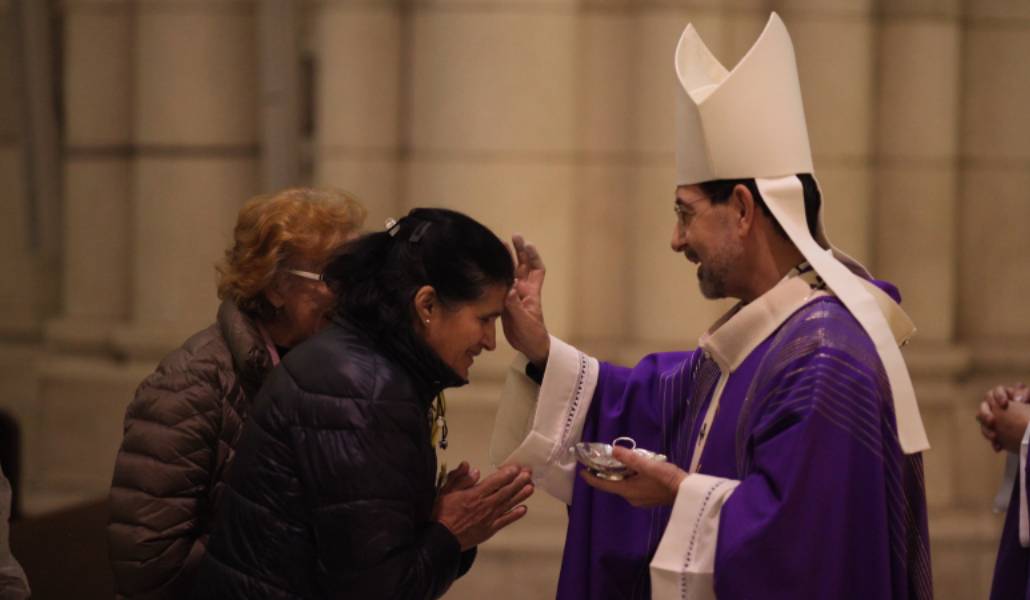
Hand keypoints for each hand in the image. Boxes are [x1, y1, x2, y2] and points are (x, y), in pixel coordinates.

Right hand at [435, 464, 533, 550]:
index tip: (516, 467)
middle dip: (519, 481)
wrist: (442, 539)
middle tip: (529, 474)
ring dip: (520, 495)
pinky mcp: (490, 529)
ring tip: (531, 487)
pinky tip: (523, 509)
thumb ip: (459, 478)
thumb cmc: (442, 514)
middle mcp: (485, 505)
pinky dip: (515, 515)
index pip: (495, 481)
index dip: (507, 474)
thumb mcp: (445, 491)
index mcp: (475, 494)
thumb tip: (472, 468)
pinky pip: (505, 521)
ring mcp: (489, 518)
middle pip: (506, 491)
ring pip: (508, 504)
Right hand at [502, 235, 549, 365]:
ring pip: (512, 272)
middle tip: (514, 236)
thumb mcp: (524, 320)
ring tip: (501, 245)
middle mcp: (524, 290)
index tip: (528, 245)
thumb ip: (515, 305)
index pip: (537, 270)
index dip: (533, 257)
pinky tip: (491, 267)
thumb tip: (510, 287)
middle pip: (523, 266)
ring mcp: (515, 295)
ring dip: (508, 259)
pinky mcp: (506, 302)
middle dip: (520, 251)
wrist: (529, 346)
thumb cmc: (532, 334)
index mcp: (532, 292)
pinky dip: (499, 274)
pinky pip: (503, 284)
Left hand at [579, 446, 686, 507]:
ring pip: (623, 486)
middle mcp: (631, 498)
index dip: (591, 478)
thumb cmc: (667, 479)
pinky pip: (633, 487)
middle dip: (605, 475)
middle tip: (600, 462)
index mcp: (627, 491)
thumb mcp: (648, 465)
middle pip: (613, 485)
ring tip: (617, 462)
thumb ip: (630, 458)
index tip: (582, 471)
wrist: (687, 494)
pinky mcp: (649, 498)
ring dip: (618, 476)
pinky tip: (635, 470)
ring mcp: (640, 499)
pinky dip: (629, 478)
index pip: (603, 485)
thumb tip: (613, 450)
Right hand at [979, 384, 1029, 452]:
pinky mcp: (995, 430)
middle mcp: (995, 405)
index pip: (996, 392)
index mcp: (1004, 395)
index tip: (1005, 404)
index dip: (998, 397)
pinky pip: (989, 435)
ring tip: (994, 436)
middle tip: (992, 421)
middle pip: (984, 406)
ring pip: (982, 422)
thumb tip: (1018, 400)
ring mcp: (993, 417)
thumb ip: (1025, 394)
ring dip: (986, 429)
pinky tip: (998, 447)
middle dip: (985, 413)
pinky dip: (993, 441)